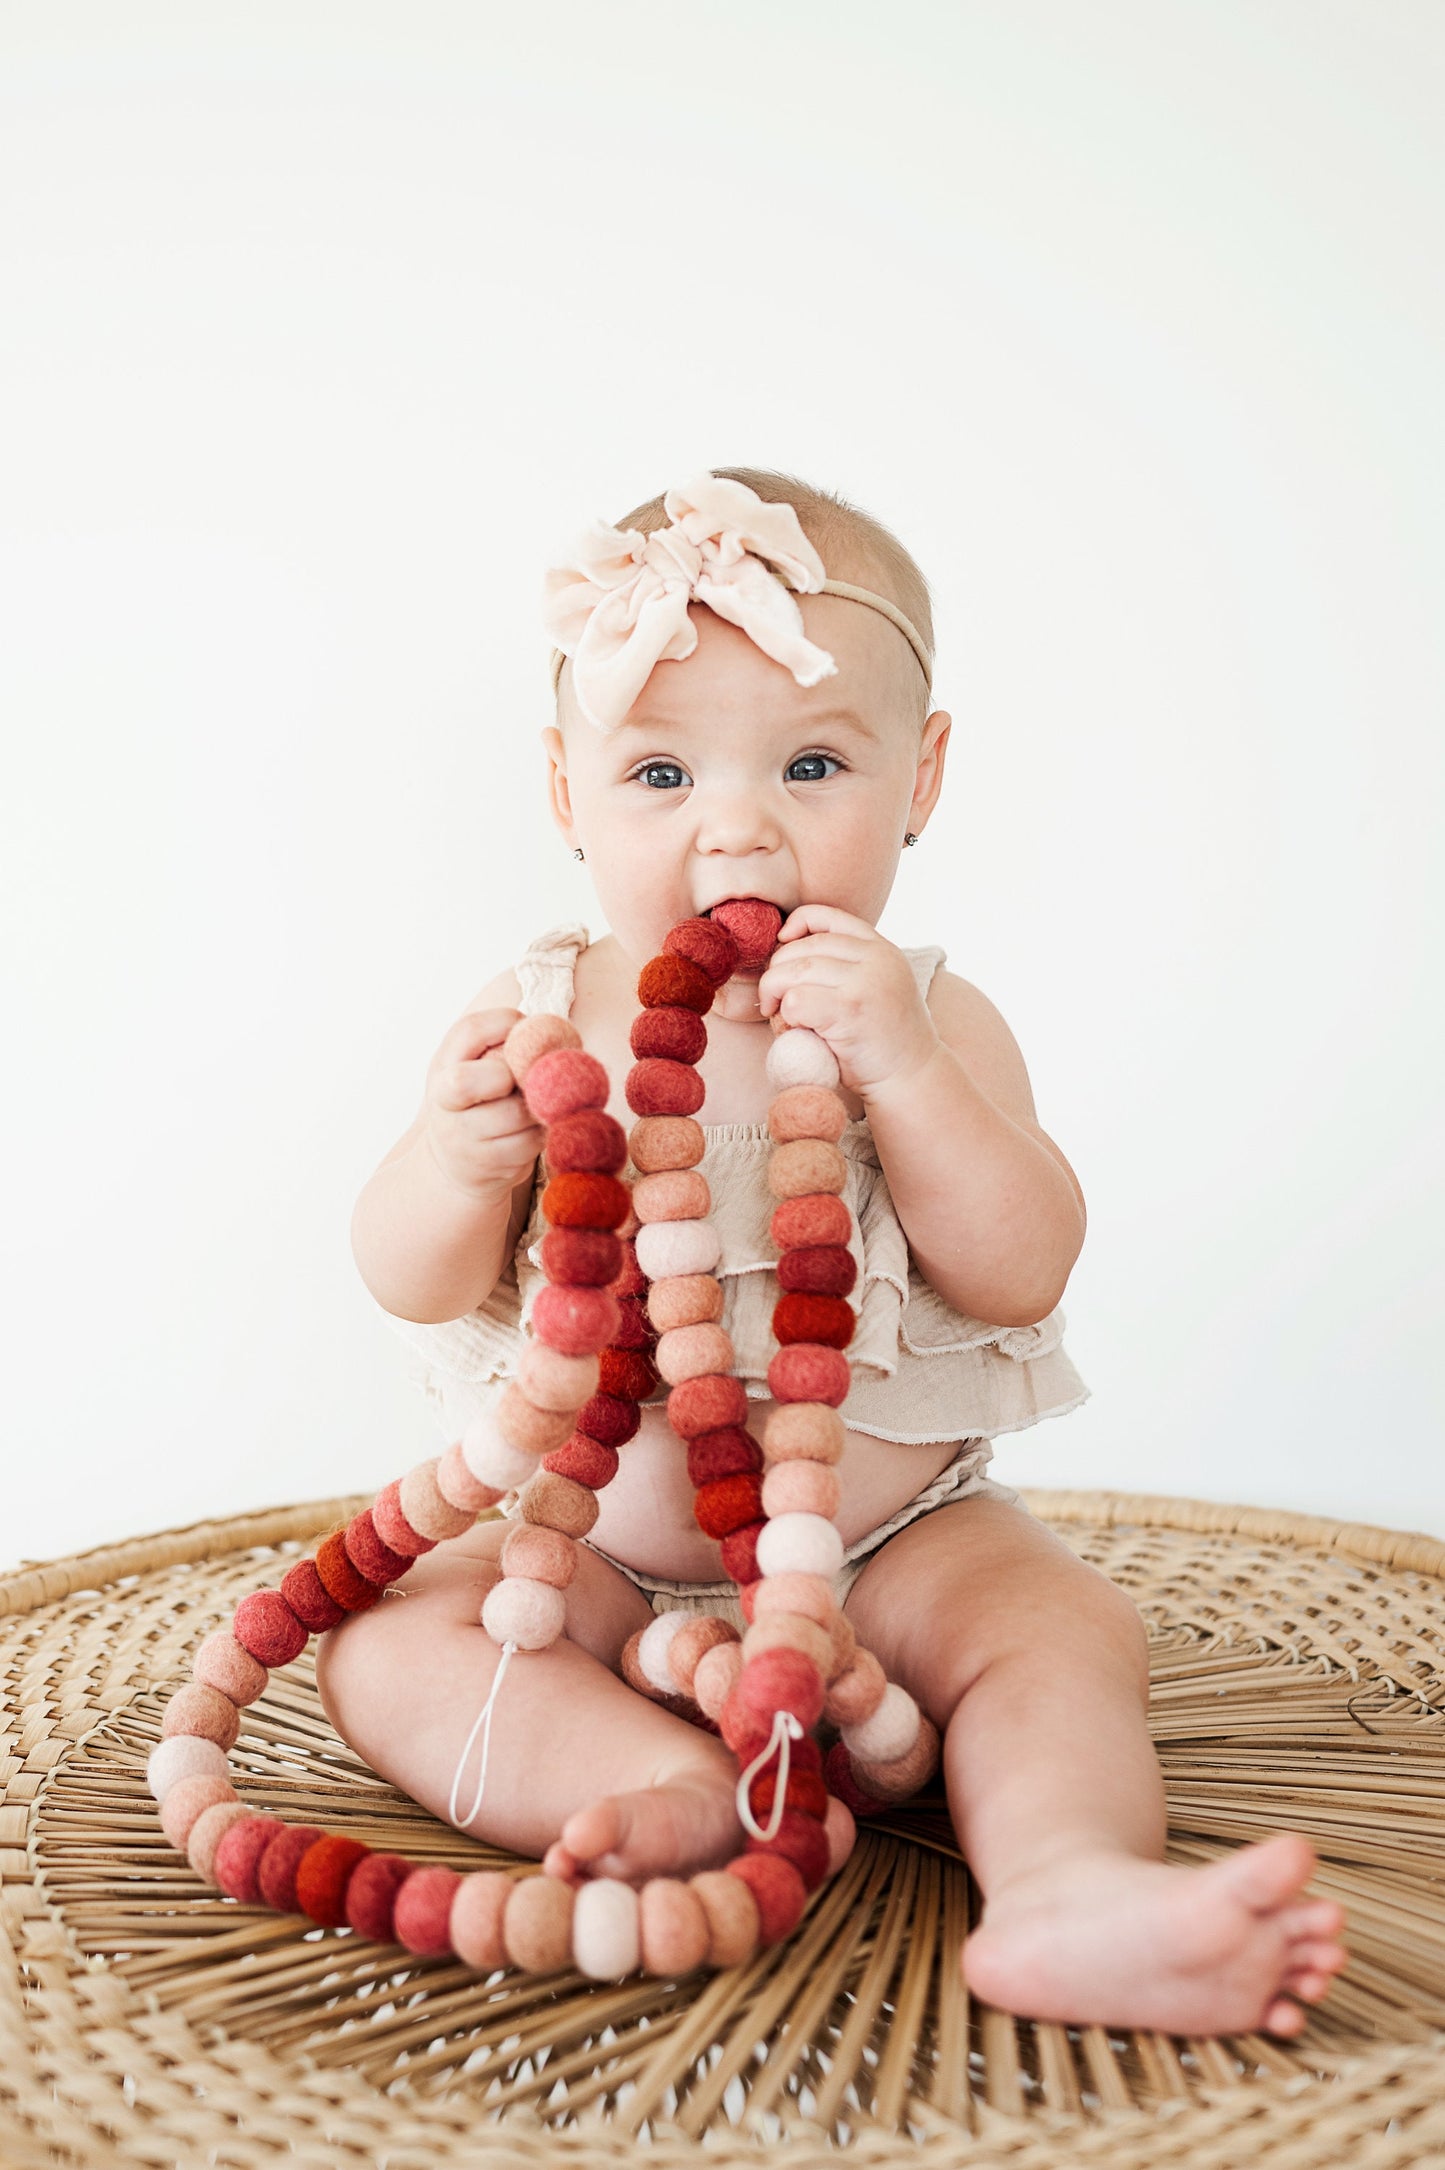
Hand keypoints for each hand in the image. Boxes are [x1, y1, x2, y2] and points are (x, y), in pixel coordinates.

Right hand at [422, 1006, 544, 1197]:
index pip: (468, 1031)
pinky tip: (534, 1128)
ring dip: (538, 1106)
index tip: (528, 1031)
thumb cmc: (480, 1103)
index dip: (507, 1024)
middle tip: (523, 1080)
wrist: (455, 1166)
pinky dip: (541, 1132)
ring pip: (515, 1114)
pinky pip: (529, 1142)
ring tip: (538, 1104)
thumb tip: (556, 1033)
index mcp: (443, 1064)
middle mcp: (443, 1101)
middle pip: (466, 1081)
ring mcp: (461, 1137)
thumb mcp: (478, 1069)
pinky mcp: (487, 1164)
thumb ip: (507, 1049)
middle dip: (508, 1075)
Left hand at [756, 906, 939, 1096]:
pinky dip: (785, 1018)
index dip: (794, 926)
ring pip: (792, 972)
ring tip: (782, 1019)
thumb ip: (845, 967)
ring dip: (775, 996)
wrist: (911, 1079)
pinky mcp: (850, 1009)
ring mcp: (865, 982)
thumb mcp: (874, 988)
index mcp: (881, 948)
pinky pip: (795, 1001)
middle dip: (777, 973)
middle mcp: (876, 958)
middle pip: (802, 947)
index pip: (825, 916)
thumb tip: (784, 948)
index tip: (781, 948)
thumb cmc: (882, 1041)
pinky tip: (794, 1032)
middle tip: (775, 1002)